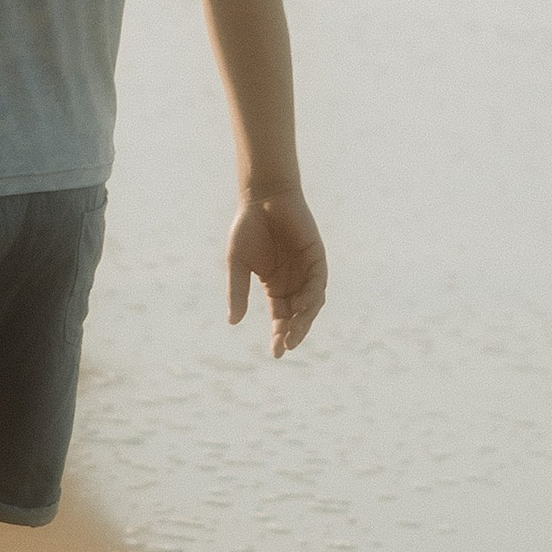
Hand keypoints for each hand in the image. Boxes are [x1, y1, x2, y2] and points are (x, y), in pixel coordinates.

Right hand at [228, 189, 325, 356]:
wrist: (263, 198)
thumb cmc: (248, 228)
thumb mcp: (238, 263)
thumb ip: (237, 291)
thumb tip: (233, 322)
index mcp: (275, 287)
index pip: (280, 318)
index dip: (279, 336)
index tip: (276, 354)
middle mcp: (294, 283)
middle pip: (297, 315)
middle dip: (293, 332)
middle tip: (286, 346)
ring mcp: (307, 271)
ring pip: (311, 303)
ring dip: (305, 319)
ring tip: (294, 333)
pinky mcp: (316, 257)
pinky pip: (319, 282)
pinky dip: (313, 296)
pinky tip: (303, 306)